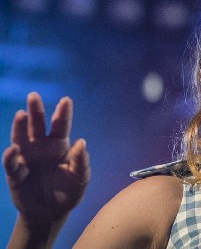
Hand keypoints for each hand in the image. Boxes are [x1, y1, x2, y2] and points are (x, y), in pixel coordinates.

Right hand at [2, 92, 89, 225]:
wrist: (52, 213)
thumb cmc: (69, 191)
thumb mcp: (80, 178)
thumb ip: (81, 161)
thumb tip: (81, 142)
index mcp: (59, 145)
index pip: (61, 125)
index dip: (63, 112)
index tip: (66, 100)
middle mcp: (41, 147)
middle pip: (38, 125)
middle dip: (36, 110)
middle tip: (34, 96)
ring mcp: (27, 158)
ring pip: (21, 138)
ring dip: (20, 127)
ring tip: (21, 115)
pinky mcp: (16, 174)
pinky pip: (12, 163)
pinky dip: (11, 157)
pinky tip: (13, 150)